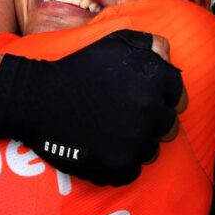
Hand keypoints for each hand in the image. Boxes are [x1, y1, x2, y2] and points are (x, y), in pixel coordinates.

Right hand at [0, 29, 185, 185]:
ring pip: (150, 151)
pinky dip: (117, 164)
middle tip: (120, 117)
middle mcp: (152, 110)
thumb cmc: (76, 67)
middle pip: (167, 128)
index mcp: (156, 80)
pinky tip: (100, 148)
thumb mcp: (115, 43)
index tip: (139, 101)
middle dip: (148, 123)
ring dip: (133, 144)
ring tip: (107, 132)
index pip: (178, 99)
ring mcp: (137, 140)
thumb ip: (149, 45)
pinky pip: (131, 171)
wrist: (36, 97)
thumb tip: (167, 56)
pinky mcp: (119, 165)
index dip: (160, 100)